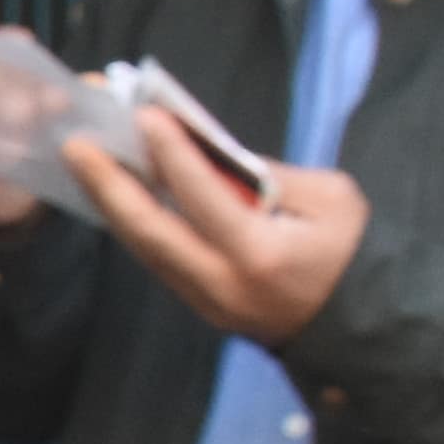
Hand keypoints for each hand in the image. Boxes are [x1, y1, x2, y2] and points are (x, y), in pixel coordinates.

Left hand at [70, 128, 366, 345]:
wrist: (365, 326)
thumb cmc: (355, 255)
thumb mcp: (332, 201)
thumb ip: (269, 177)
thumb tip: (211, 154)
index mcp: (262, 255)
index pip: (205, 198)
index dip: (173, 156)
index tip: (145, 117)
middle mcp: (223, 283)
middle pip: (151, 232)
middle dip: (109, 186)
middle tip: (78, 144)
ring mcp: (207, 301)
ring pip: (145, 249)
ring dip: (111, 204)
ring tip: (85, 162)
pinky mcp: (201, 306)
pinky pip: (158, 260)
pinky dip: (135, 224)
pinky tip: (115, 194)